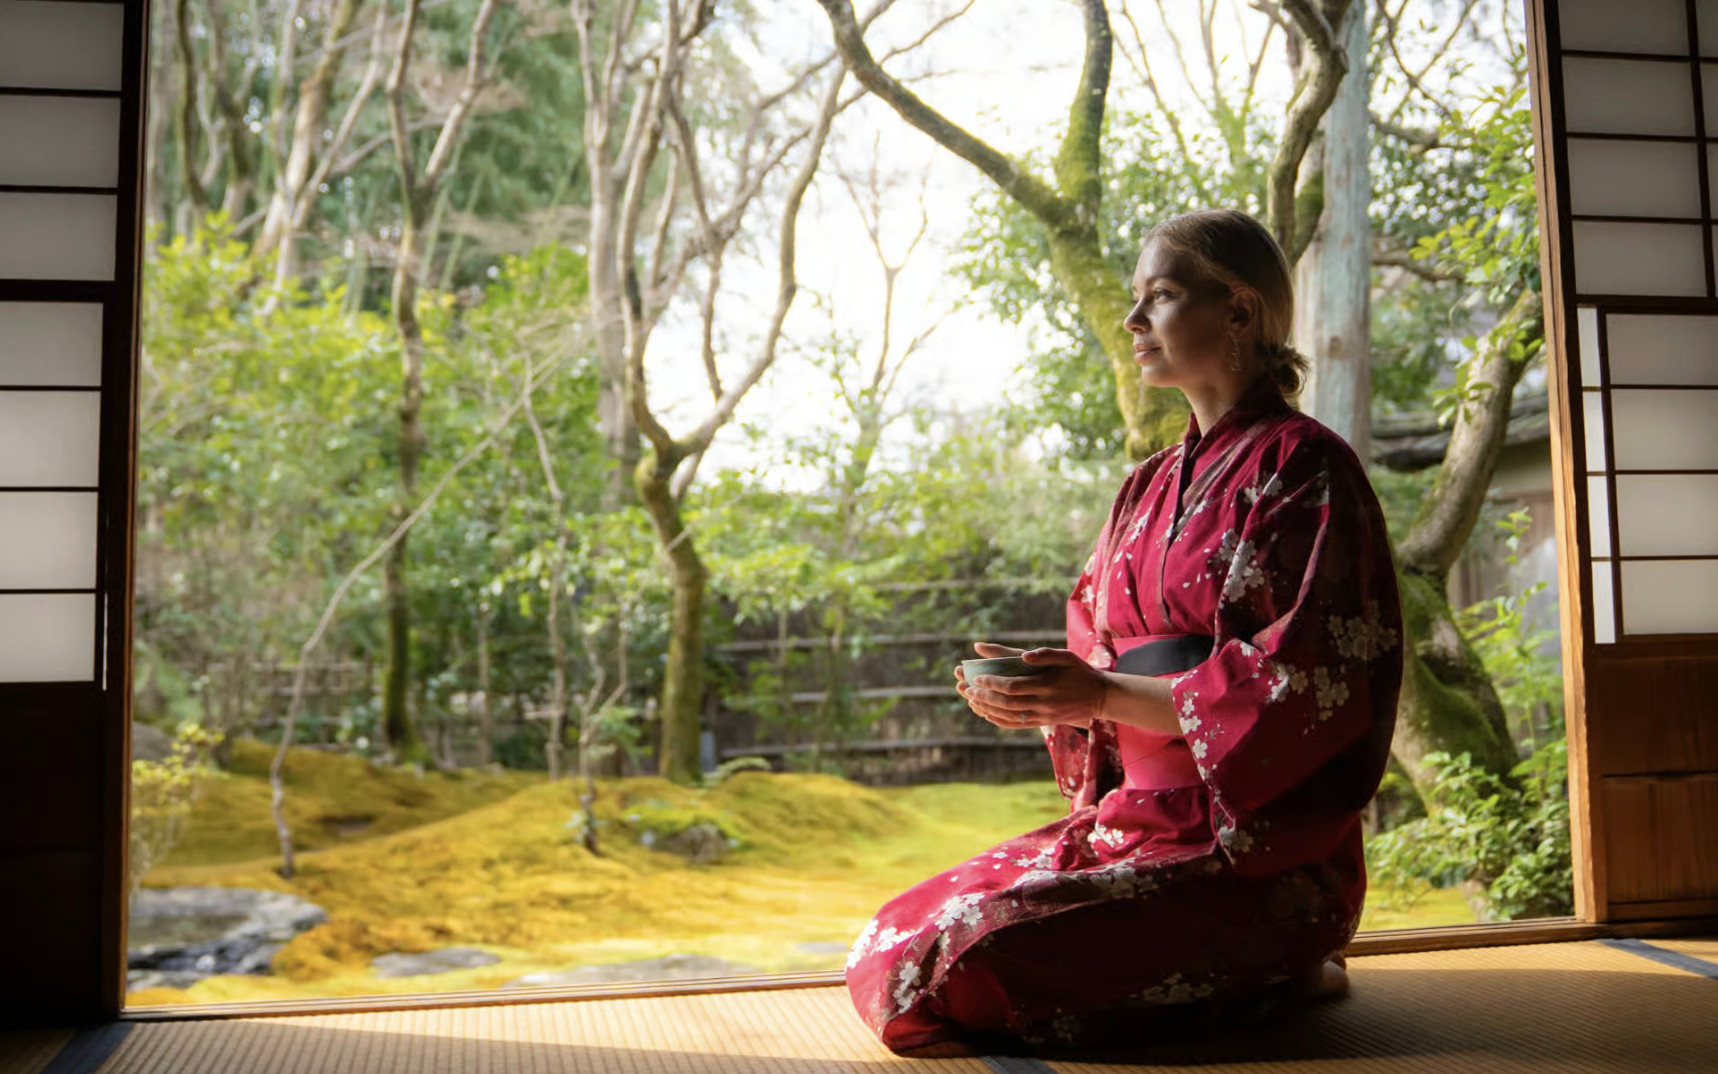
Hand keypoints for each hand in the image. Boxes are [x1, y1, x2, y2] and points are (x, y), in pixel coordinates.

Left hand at [954, 644, 1104, 731]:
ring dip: (987, 709)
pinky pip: (1018, 725)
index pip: (1013, 687)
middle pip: (1007, 703)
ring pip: (1009, 716)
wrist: (1101, 697)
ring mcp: (1044, 716)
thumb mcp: (1067, 657)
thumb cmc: (1081, 672)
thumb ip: (1045, 654)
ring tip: (970, 700)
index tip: (976, 677)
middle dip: (984, 696)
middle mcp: (1044, 703)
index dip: (992, 684)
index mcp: (1047, 685)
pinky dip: (999, 721)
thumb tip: (1023, 655)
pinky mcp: (1044, 723)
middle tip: (966, 688)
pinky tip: (986, 714)